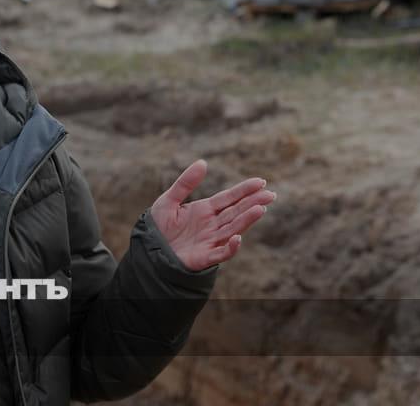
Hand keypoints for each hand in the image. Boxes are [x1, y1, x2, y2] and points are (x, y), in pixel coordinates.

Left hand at [150, 159, 275, 270]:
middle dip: (253, 203)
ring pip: (233, 229)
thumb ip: (185, 183)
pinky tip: (237, 237)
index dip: (245, 190)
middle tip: (271, 194)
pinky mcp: (204, 257)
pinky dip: (230, 247)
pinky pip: (221, 253)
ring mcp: (210, 240)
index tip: (261, 182)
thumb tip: (203, 162)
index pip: (229, 198)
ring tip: (260, 209)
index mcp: (205, 209)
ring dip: (247, 220)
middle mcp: (212, 224)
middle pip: (236, 212)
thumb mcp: (168, 200)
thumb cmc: (158, 226)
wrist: (148, 250)